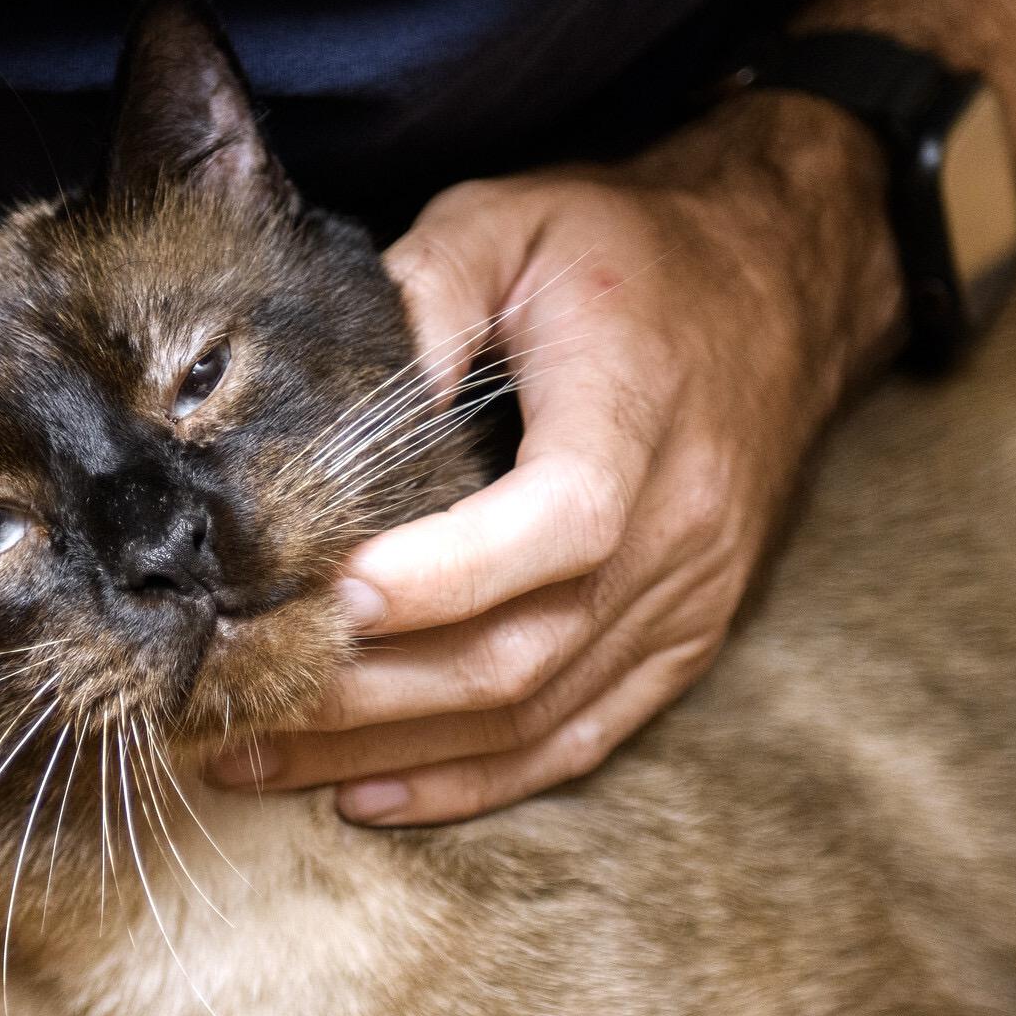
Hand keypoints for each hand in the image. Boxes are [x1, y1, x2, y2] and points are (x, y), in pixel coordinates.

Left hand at [212, 92, 902, 822]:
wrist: (781, 288)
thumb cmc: (633, 254)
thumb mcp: (515, 222)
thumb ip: (421, 288)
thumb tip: (320, 398)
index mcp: (637, 417)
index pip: (556, 525)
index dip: (443, 577)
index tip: (326, 594)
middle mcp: (675, 530)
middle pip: (522, 652)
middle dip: (366, 692)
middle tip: (234, 694)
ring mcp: (686, 601)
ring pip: (533, 714)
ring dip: (389, 751)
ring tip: (258, 756)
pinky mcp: (683, 641)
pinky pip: (578, 740)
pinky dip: (472, 781)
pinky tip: (370, 793)